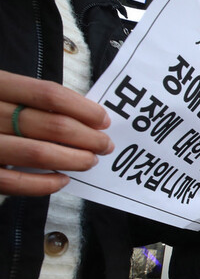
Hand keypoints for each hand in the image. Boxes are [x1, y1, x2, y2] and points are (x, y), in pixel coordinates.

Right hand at [0, 72, 113, 195]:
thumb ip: (25, 98)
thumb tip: (78, 114)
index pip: (47, 94)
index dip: (82, 108)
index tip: (103, 119)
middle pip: (50, 125)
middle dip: (87, 137)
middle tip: (105, 144)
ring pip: (38, 154)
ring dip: (73, 160)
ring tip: (90, 161)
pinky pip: (15, 183)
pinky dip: (44, 184)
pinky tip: (62, 180)